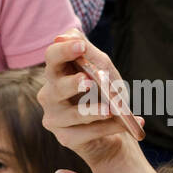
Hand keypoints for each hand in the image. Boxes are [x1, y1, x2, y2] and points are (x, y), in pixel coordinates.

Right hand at [38, 31, 144, 172]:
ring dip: (94, 111)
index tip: (80, 46)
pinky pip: (87, 133)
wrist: (113, 128)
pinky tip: (123, 125)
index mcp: (57, 73)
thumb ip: (89, 53)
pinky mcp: (66, 138)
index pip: (52, 57)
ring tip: (112, 110)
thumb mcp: (103, 70)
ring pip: (73, 114)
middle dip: (73, 84)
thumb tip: (72, 34)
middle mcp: (49, 95)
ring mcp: (54, 118)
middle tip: (89, 81)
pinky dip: (108, 128)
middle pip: (56, 87)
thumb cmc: (104, 93)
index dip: (64, 51)